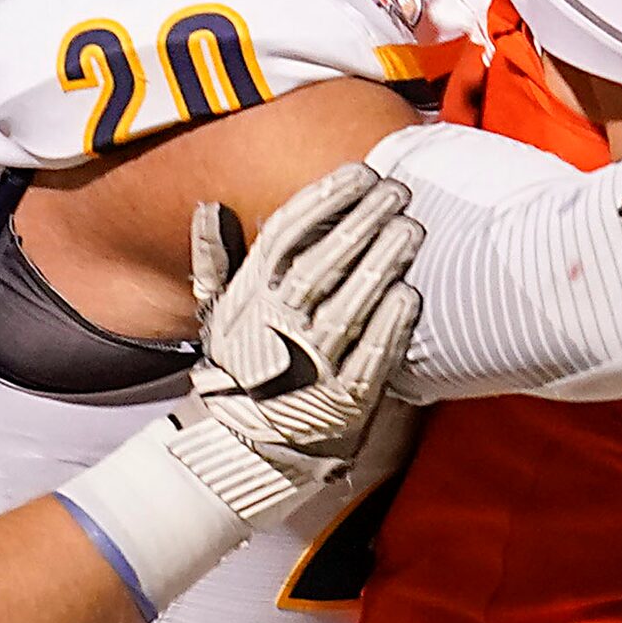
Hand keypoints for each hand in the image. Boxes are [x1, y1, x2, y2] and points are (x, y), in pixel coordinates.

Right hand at [176, 164, 425, 510]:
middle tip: (398, 191)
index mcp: (250, 300)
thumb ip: (215, 261)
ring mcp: (311, 366)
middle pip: (322, 264)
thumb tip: (209, 207)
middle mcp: (278, 329)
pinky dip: (389, 327)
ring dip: (382, 265)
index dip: (323, 201)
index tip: (360, 173)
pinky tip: (412, 294)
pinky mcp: (344, 401)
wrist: (245, 450)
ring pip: (349, 306)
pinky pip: (369, 358)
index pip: (285, 237)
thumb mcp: (218, 316)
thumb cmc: (241, 369)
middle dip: (361, 222)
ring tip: (412, 228)